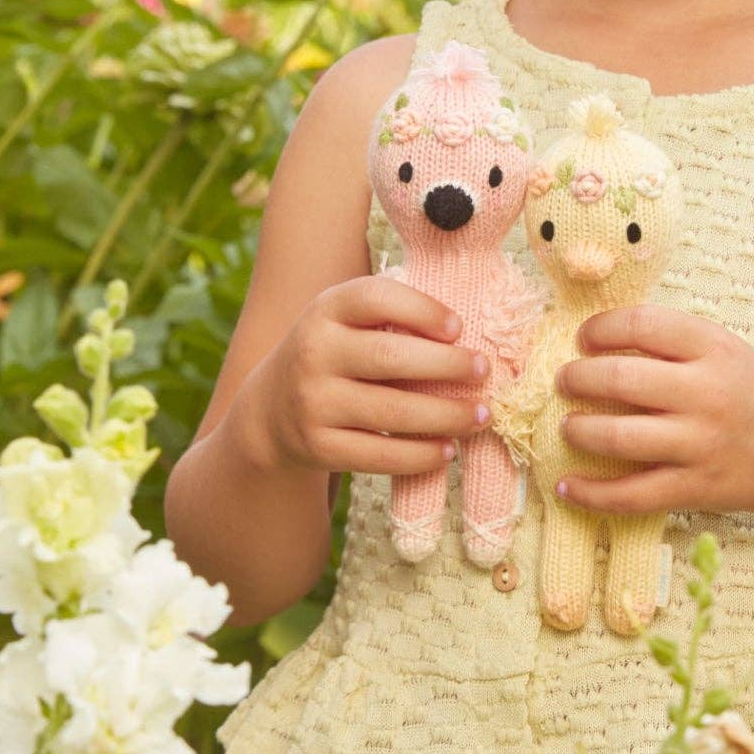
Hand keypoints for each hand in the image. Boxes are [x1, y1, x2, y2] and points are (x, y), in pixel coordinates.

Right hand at [238, 275, 490, 480]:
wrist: (270, 409)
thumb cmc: (332, 353)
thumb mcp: (344, 320)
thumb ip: (391, 316)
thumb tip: (464, 335)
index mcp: (326, 309)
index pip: (375, 298)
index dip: (422, 309)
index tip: (459, 327)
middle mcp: (314, 351)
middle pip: (391, 357)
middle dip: (447, 366)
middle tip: (484, 371)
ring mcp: (313, 402)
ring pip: (392, 411)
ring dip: (446, 415)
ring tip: (481, 415)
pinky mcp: (318, 447)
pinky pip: (379, 455)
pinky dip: (420, 455)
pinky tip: (447, 449)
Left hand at [553, 303, 753, 518]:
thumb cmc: (748, 392)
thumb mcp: (723, 349)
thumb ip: (670, 340)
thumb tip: (596, 335)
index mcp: (713, 349)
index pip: (643, 324)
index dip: (602, 328)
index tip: (583, 339)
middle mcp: (707, 394)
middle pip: (621, 379)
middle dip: (578, 378)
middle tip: (565, 380)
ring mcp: (701, 444)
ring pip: (620, 438)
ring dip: (579, 431)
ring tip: (567, 426)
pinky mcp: (695, 488)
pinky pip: (632, 494)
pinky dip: (592, 493)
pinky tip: (566, 486)